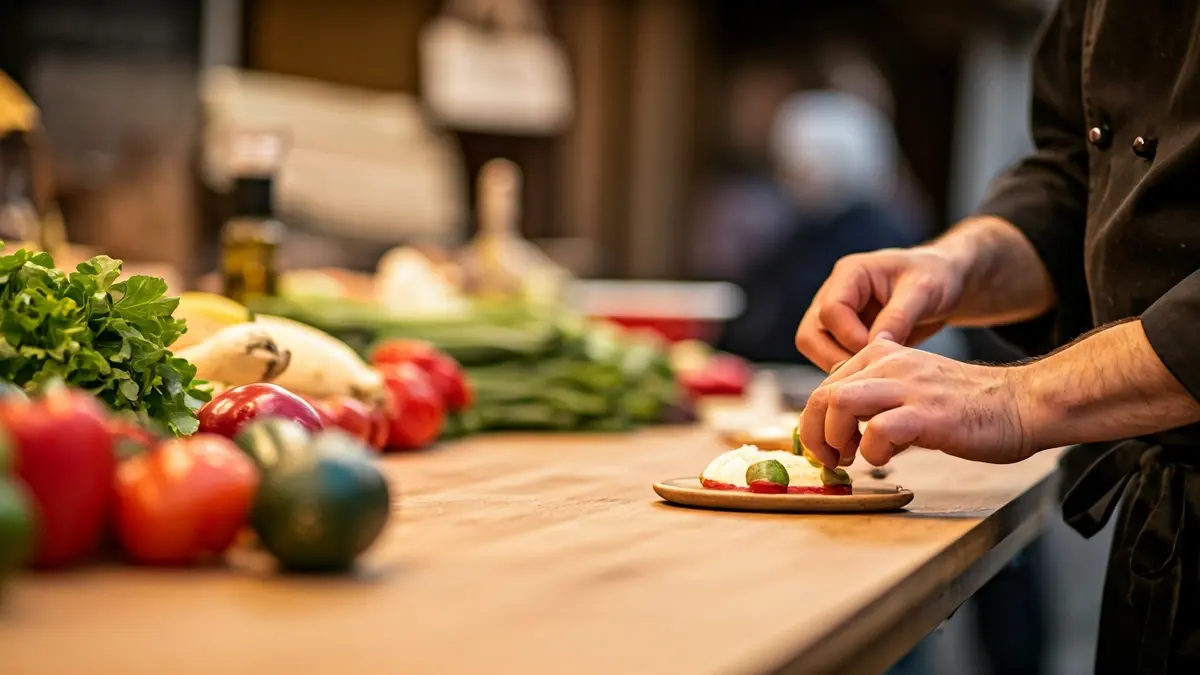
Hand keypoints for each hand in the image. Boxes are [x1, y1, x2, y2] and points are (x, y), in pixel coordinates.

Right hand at [794, 248, 966, 371]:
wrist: (943, 282)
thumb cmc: (935, 277)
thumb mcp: (923, 291)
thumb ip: (898, 317)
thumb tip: (874, 346)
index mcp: (850, 273)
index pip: (830, 311)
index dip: (850, 336)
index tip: (879, 349)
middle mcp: (833, 293)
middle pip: (809, 334)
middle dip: (836, 358)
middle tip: (870, 370)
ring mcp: (833, 316)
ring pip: (814, 349)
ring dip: (838, 367)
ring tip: (874, 372)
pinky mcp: (841, 334)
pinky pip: (829, 357)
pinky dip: (847, 370)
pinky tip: (874, 373)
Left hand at [800, 335, 1035, 467]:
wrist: (1023, 403)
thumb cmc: (970, 405)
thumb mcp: (914, 385)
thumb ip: (880, 394)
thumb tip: (844, 422)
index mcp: (883, 355)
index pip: (826, 385)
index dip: (815, 421)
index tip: (827, 447)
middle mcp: (890, 364)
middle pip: (823, 394)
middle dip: (814, 433)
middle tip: (830, 460)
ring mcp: (909, 387)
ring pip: (840, 402)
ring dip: (833, 437)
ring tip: (850, 458)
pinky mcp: (928, 414)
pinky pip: (879, 429)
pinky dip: (871, 451)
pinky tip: (885, 459)